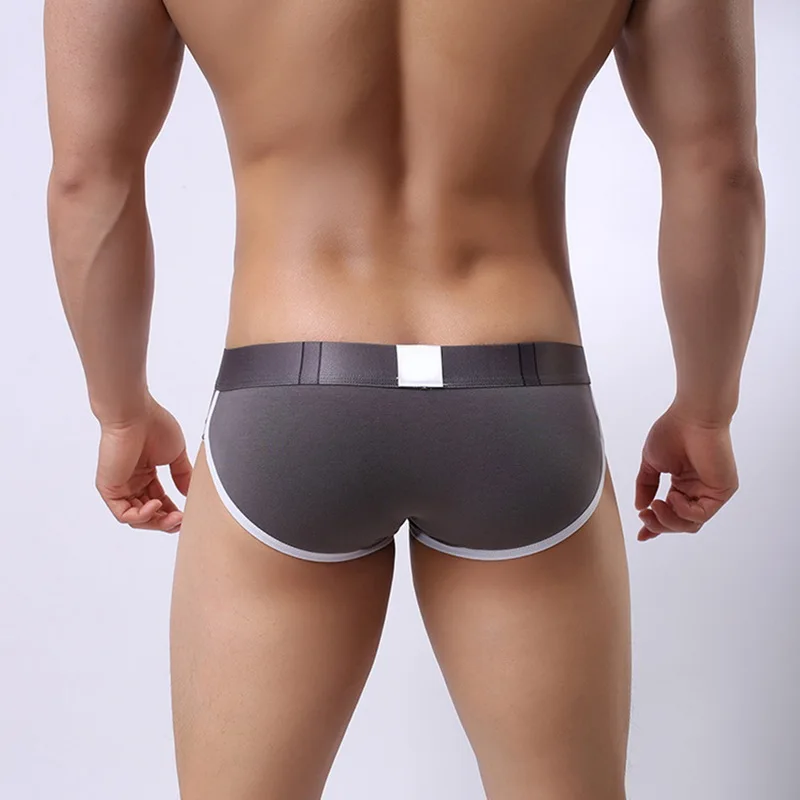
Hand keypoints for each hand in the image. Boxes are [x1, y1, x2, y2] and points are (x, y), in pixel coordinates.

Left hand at [95, 394, 193, 532]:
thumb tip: (189, 492)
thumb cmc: (153, 425)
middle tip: (181, 520)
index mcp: (144, 474)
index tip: (187, 514)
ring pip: (136, 518)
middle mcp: (130, 482)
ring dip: (156, 522)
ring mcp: (119, 487)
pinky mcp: (109, 489)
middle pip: (148, 514)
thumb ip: (182, 474)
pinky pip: (123, 514)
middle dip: (166, 521)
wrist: (134, 414)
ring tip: (173, 517)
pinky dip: (141, 516)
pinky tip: (156, 506)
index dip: (172, 511)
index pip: (158, 502)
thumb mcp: (176, 454)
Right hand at [635, 402, 738, 540]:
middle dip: (659, 524)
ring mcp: (711, 492)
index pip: (670, 513)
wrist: (692, 417)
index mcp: (683, 484)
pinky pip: (701, 513)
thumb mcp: (651, 463)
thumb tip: (640, 506)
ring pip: (691, 523)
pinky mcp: (722, 491)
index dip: (654, 526)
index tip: (641, 535)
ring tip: (655, 506)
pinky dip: (684, 511)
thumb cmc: (673, 432)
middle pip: (680, 523)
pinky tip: (672, 497)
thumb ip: (646, 486)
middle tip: (645, 516)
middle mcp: (698, 491)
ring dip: (669, 519)